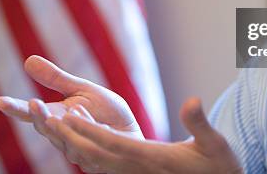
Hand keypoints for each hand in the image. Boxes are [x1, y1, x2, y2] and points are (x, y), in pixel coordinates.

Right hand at [0, 55, 143, 155]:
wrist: (131, 131)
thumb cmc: (106, 111)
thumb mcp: (81, 90)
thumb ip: (55, 79)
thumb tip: (28, 60)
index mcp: (57, 118)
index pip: (31, 115)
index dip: (15, 109)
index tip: (0, 102)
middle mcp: (63, 137)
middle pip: (46, 129)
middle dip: (39, 118)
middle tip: (33, 104)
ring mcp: (78, 150)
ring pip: (67, 141)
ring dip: (67, 126)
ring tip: (68, 111)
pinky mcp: (96, 159)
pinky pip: (92, 146)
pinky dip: (92, 132)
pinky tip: (94, 122)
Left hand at [47, 97, 242, 173]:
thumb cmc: (219, 167)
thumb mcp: (214, 143)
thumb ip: (199, 122)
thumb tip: (192, 100)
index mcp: (153, 159)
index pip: (114, 144)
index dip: (90, 130)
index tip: (70, 114)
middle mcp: (138, 170)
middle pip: (95, 155)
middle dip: (70, 137)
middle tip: (48, 117)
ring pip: (95, 162)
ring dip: (74, 144)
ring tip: (57, 123)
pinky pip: (104, 167)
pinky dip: (87, 152)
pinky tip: (79, 139)